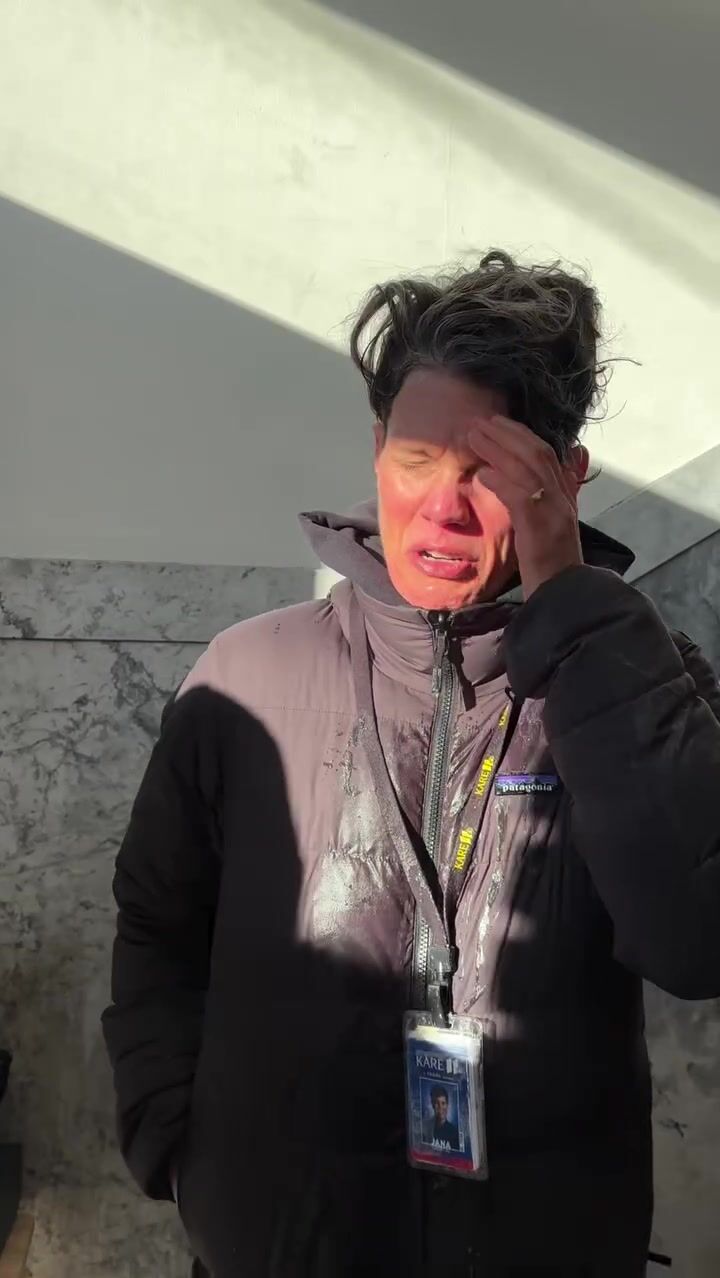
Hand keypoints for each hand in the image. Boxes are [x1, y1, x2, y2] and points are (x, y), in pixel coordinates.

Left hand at [469, 414, 586, 598]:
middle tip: (481, 422)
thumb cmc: (550, 567)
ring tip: (474, 437)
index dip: (523, 436)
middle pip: (537, 453)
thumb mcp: (549, 528)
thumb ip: (542, 501)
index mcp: (565, 498)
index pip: (548, 455)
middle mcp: (562, 499)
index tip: (499, 424)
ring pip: (528, 467)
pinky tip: (482, 475)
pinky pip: (519, 495)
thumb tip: (519, 478)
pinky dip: (500, 481)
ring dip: (499, 449)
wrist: (563, 597)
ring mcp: (554, 511)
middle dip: (508, 433)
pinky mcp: (540, 527)